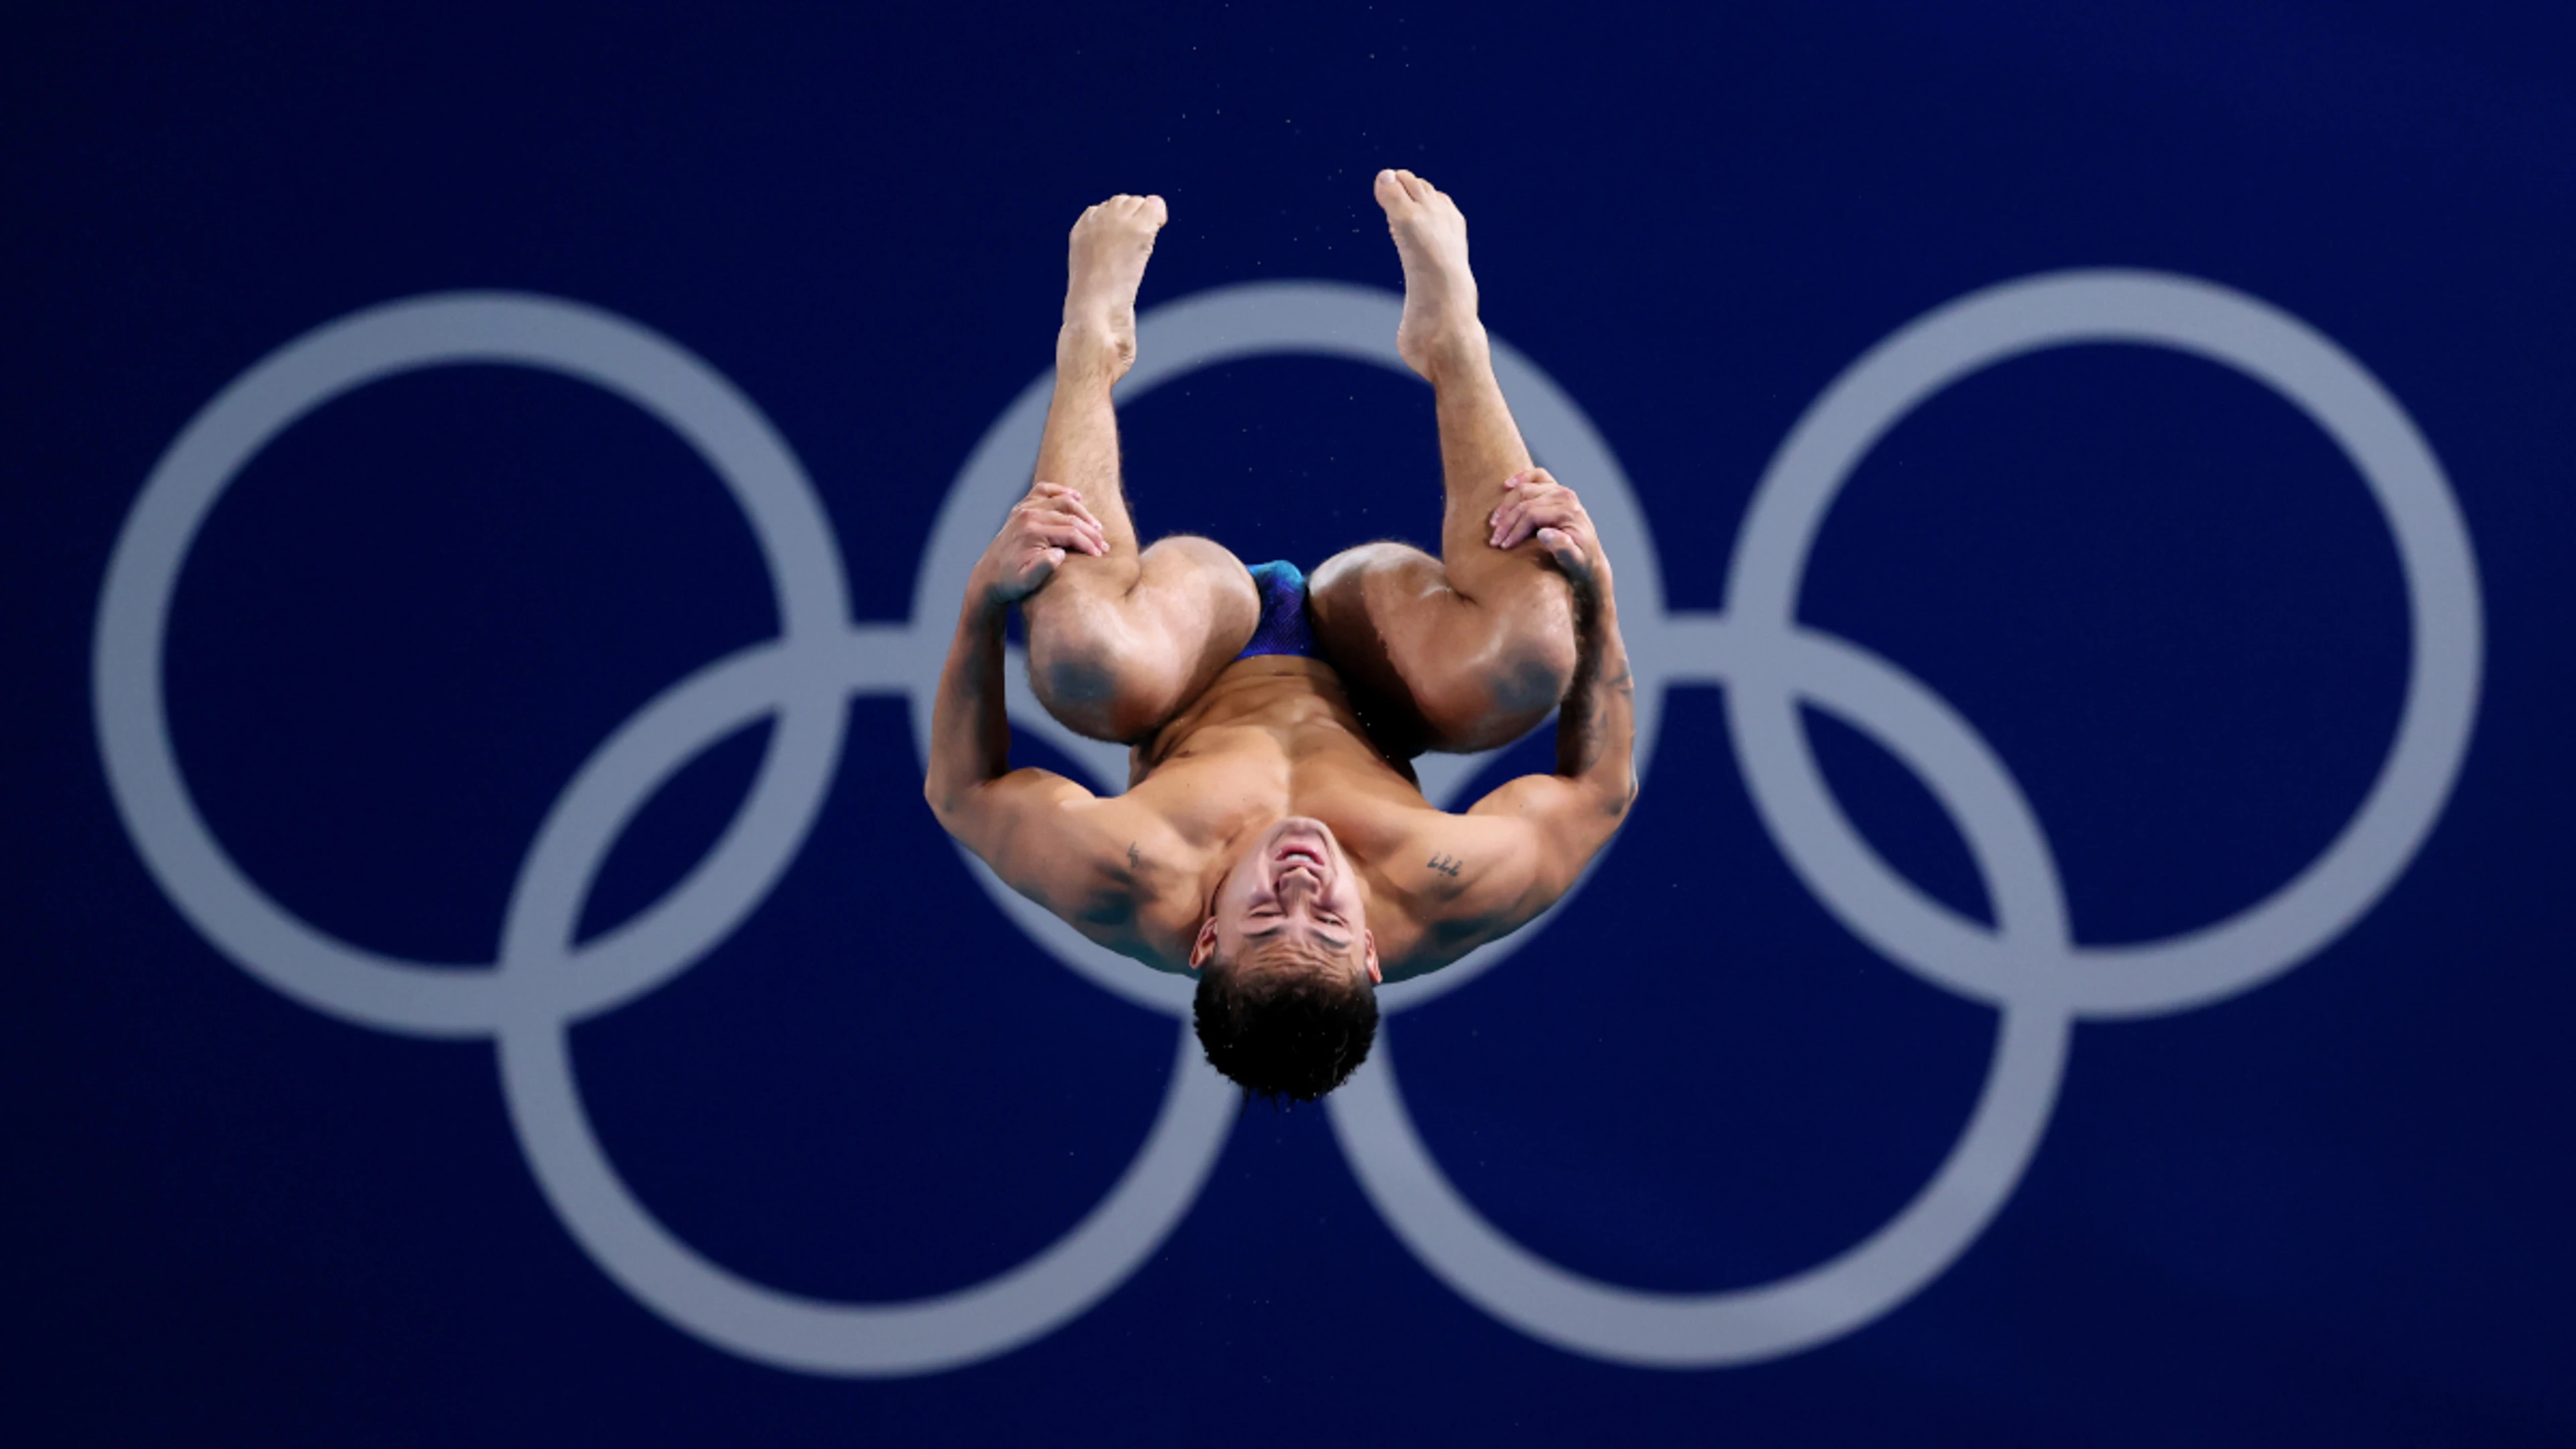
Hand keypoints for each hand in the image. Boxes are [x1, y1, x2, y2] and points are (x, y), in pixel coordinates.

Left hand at [976, 481, 1106, 605]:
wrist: (989, 577)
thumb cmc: (1010, 582)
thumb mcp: (1027, 582)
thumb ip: (1043, 567)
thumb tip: (1060, 553)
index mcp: (1032, 532)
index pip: (1071, 532)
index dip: (1088, 543)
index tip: (1100, 555)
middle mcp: (1028, 515)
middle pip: (1070, 516)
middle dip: (1091, 531)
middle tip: (1103, 544)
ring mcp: (1024, 509)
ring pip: (1062, 501)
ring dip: (1082, 512)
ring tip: (1096, 527)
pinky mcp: (1022, 508)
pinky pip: (1043, 490)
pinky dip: (1061, 491)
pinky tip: (1076, 497)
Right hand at [1486, 468, 1607, 591]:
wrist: (1590, 559)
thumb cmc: (1580, 563)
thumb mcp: (1574, 562)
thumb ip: (1562, 548)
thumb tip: (1544, 533)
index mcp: (1568, 511)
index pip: (1531, 514)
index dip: (1514, 530)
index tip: (1503, 546)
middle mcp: (1565, 496)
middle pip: (1525, 501)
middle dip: (1506, 521)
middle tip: (1494, 539)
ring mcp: (1560, 490)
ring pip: (1524, 490)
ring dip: (1506, 505)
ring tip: (1494, 523)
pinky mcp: (1556, 489)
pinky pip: (1537, 475)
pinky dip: (1521, 478)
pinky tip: (1507, 485)